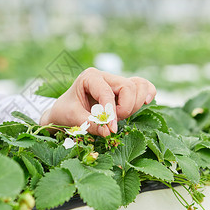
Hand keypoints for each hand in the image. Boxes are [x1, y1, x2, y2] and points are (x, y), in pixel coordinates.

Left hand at [40, 68, 155, 135]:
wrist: (62, 112)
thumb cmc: (64, 112)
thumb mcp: (72, 118)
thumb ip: (90, 124)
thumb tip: (109, 132)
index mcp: (90, 77)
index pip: (107, 92)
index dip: (112, 112)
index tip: (111, 129)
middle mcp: (105, 76)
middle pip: (128, 87)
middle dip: (125, 108)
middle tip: (112, 123)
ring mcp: (115, 82)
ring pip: (138, 86)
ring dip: (134, 105)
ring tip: (121, 116)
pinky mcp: (123, 90)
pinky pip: (143, 86)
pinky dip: (147, 94)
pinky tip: (146, 102)